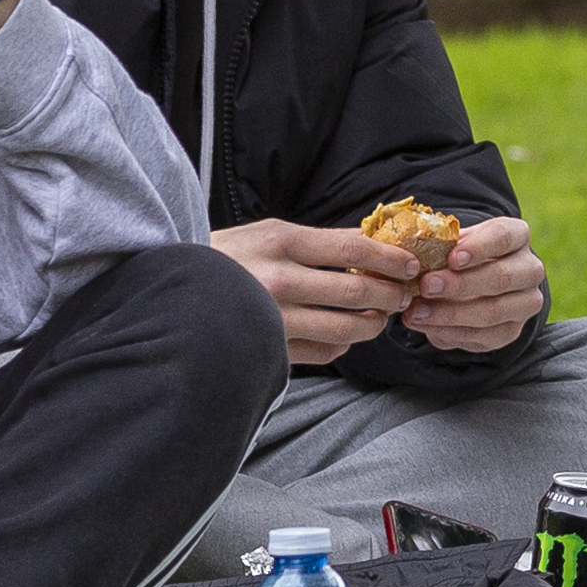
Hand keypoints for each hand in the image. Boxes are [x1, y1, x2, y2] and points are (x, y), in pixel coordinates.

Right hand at [215, 217, 422, 366]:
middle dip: (391, 294)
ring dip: (373, 324)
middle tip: (404, 294)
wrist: (174, 294)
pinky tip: (345, 335)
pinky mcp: (269, 349)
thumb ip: (320, 241)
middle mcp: (278, 280)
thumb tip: (373, 239)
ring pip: (345, 327)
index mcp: (281, 242)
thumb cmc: (226, 258)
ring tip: (380, 317)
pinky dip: (342, 344)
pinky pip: (323, 352)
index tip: (411, 264)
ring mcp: (273, 319)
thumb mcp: (269, 234)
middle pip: (356, 291)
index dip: (390, 258)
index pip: (352, 248)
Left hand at [403, 216, 544, 354]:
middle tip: (426, 286)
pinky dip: (449, 332)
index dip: (479, 247)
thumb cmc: (461, 256)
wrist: (476, 285)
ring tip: (416, 312)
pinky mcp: (512, 331)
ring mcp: (526, 303)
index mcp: (518, 236)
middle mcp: (530, 269)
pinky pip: (482, 336)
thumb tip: (418, 250)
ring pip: (492, 311)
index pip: (504, 237)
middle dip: (460, 284)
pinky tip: (424, 325)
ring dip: (449, 314)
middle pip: (501, 277)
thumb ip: (443, 246)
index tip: (452, 258)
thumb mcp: (455, 243)